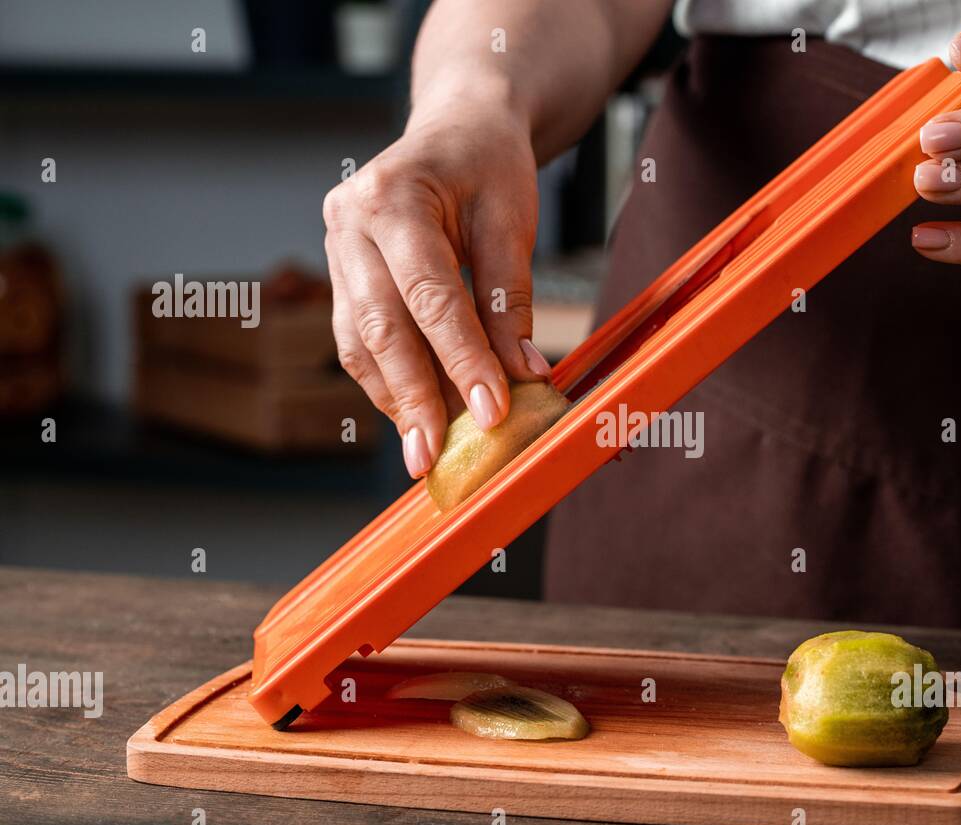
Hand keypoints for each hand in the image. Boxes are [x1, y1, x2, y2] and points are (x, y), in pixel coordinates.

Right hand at [323, 90, 550, 477]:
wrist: (457, 127)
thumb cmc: (487, 164)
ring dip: (396, 400)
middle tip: (435, 457)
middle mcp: (349, 224)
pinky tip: (416, 416)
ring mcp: (337, 251)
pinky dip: (389, 382)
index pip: (430, 296)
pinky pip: (359, 340)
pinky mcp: (342, 276)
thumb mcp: (511, 221)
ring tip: (427, 450)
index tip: (491, 412)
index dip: (461, 360)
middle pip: (380, 328)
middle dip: (413, 399)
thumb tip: (521, 375)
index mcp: (391, 198)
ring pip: (359, 342)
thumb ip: (510, 299)